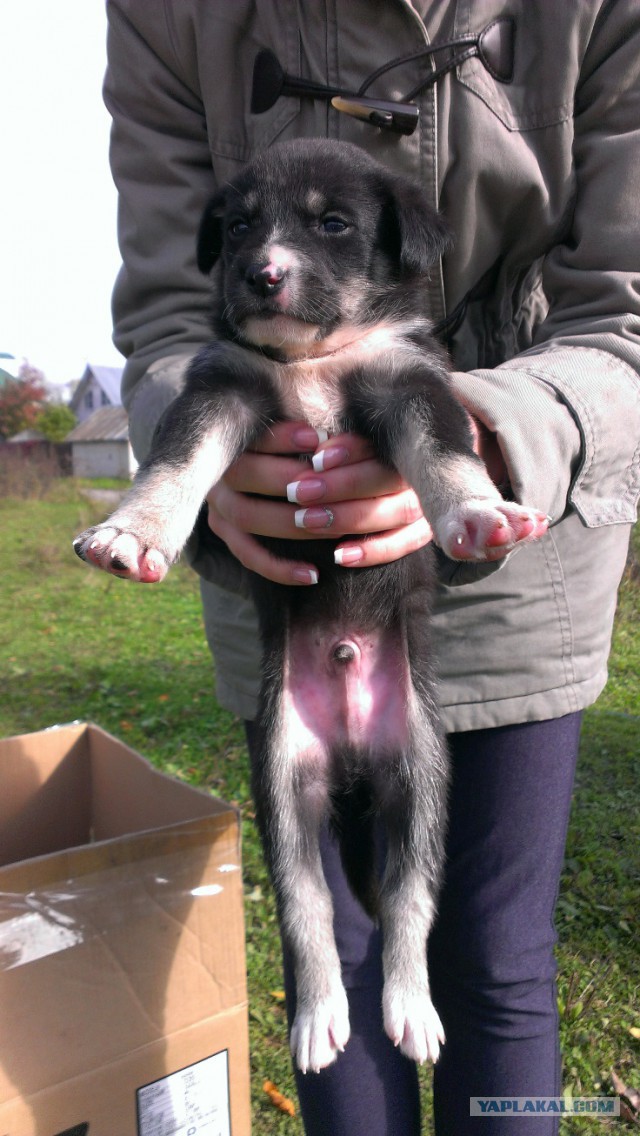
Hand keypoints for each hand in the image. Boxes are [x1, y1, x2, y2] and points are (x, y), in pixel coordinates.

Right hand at [205, 421, 431, 584]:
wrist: (276, 485)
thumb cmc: (307, 449)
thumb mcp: (309, 436)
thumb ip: (318, 432)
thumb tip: (339, 431)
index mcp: (236, 439)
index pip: (249, 433)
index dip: (280, 436)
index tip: (316, 437)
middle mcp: (221, 472)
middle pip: (244, 473)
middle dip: (289, 479)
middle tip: (327, 486)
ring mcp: (220, 507)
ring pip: (247, 517)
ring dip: (290, 524)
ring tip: (330, 528)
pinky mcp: (228, 535)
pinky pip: (250, 556)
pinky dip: (281, 567)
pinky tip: (313, 574)